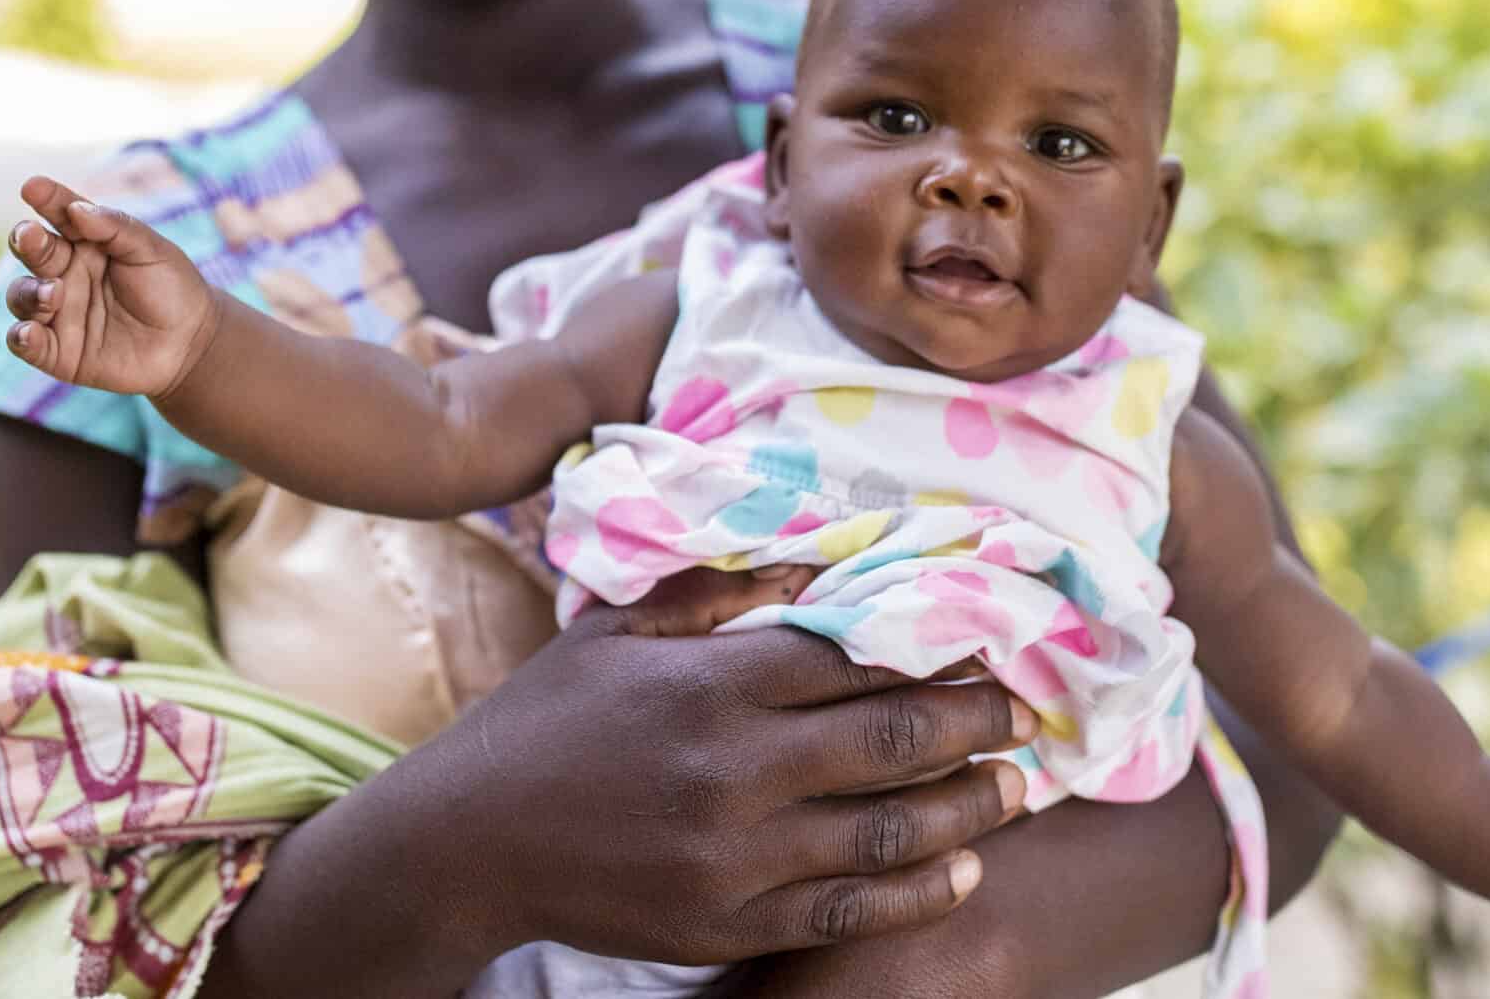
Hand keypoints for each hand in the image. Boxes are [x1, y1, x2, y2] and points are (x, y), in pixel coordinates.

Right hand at [2, 174, 220, 398]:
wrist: (191, 343)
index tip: (33, 187)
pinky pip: (27, 343)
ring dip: (30, 291)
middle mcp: (66, 273)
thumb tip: (76, 209)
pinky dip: (21, 337)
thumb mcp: (151, 250)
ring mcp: (59, 312)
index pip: (60, 215)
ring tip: (54, 292)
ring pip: (22, 295)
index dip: (47, 200)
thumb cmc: (172, 288)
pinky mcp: (59, 352)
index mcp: (87, 243)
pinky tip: (30, 331)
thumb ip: (115, 228)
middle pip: (32, 251)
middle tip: (30, 235)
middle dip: (25, 240)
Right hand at [413, 576, 1036, 966]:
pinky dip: (918, 891)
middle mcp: (730, 768)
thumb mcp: (614, 630)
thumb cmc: (544, 719)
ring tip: (1016, 786)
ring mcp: (732, 856)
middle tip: (1023, 711)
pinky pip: (846, 910)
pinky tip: (965, 867)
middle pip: (889, 738)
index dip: (929, 647)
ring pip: (885, 831)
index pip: (850, 657)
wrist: (466, 841)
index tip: (981, 641)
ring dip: (968, 806)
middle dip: (972, 722)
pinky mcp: (726, 923)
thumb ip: (713, 595)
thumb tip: (815, 564)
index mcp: (707, 683)